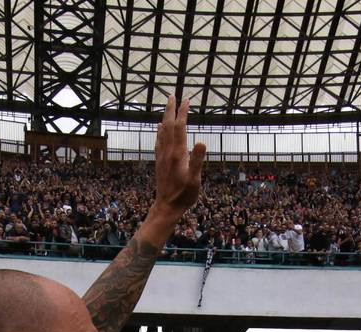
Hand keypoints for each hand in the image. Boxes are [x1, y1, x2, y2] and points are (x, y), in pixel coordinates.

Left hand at [151, 96, 205, 218]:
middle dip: (170, 110)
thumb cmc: (183, 195)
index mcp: (177, 153)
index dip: (183, 112)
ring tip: (166, 107)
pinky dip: (159, 131)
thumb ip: (197, 160)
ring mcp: (162, 156)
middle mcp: (168, 151)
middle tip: (172, 95)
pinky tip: (159, 128)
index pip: (180, 127)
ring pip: (162, 132)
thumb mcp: (195, 179)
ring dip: (165, 117)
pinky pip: (158, 141)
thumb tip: (201, 141)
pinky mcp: (159, 162)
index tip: (186, 99)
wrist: (166, 207)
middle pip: (168, 125)